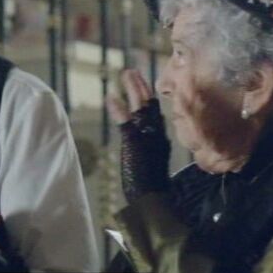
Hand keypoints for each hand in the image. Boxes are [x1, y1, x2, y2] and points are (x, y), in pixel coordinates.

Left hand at [107, 70, 170, 201]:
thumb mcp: (154, 162)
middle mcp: (157, 134)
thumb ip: (154, 147)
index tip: (143, 82)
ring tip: (126, 74)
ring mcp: (147, 138)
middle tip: (131, 71)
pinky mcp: (135, 145)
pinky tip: (110, 97)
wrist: (153, 201)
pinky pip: (126, 123)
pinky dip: (118, 110)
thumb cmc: (152, 187)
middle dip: (141, 86)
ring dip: (133, 89)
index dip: (149, 95)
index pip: (156, 112)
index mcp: (161, 138)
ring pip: (141, 108)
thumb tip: (157, 139)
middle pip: (151, 104)